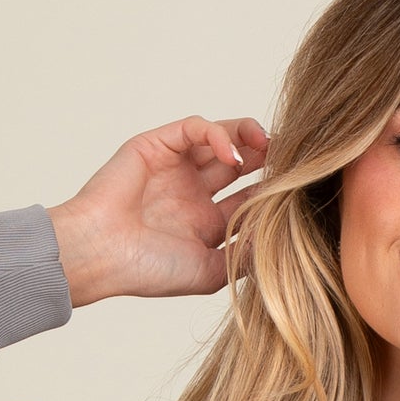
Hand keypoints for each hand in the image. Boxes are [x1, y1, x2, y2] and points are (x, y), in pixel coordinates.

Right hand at [46, 114, 272, 307]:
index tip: (297, 188)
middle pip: (239, 163)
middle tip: (290, 156)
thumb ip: (244, 256)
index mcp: (204, 224)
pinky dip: (217, 133)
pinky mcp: (158, 144)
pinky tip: (232, 153)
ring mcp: (175, 167)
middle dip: (265, 158)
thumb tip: (282, 242)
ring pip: (220, 138)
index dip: (273, 190)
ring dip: (247, 136)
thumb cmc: (148, 270)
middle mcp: (191, 193)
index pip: (248, 198)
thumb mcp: (210, 273)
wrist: (102, 254)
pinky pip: (195, 128)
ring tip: (268, 144)